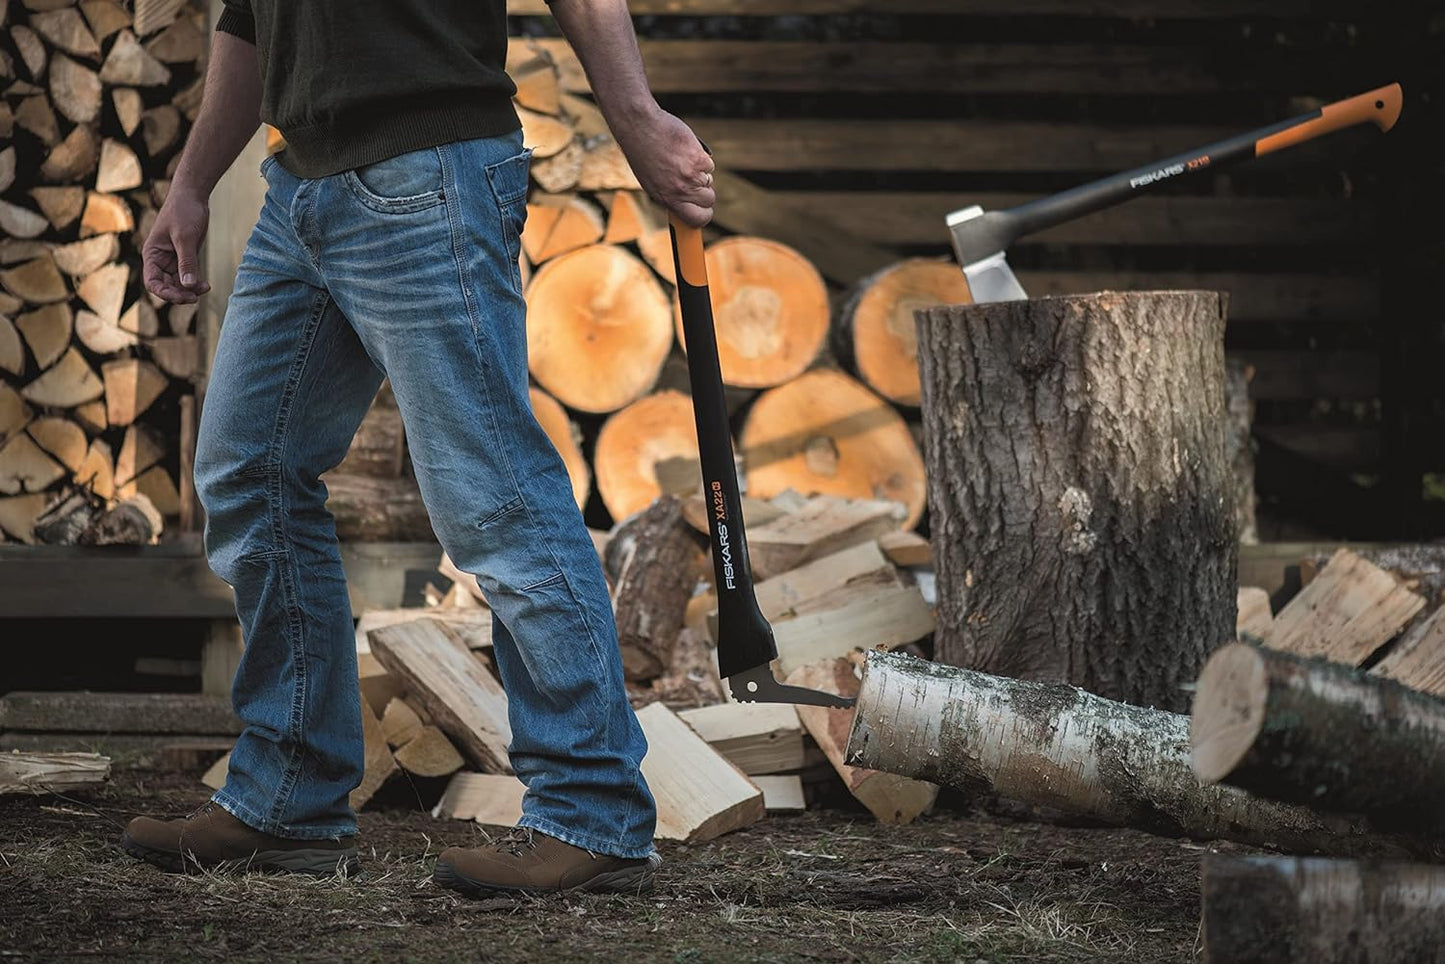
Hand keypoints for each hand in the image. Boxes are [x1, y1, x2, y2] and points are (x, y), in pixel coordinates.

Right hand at [142, 187, 211, 303]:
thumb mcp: (185, 238)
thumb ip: (187, 262)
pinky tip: (206, 285)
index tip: (183, 296)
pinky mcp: (186, 257)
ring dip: (190, 290)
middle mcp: (160, 260)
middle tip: (196, 297)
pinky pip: (188, 276)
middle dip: (180, 293)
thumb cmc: (184, 212)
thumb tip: (188, 286)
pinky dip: (196, 283)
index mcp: (152, 254)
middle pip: (166, 286)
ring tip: (205, 288)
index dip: (165, 293)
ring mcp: (173, 259)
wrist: (192, 195)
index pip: (152, 282)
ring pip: (178, 284)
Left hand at [612, 107, 714, 227]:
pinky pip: (709, 163)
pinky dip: (701, 157)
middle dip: (706, 191)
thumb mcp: (651, 182)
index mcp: (667, 199)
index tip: (704, 209)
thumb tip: (689, 202)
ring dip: (701, 171)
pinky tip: (685, 149)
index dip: (704, 215)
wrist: (640, 127)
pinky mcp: (698, 158)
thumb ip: (671, 194)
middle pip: (709, 200)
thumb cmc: (643, 153)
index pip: (697, 219)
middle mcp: (680, 190)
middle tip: (695, 180)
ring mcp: (690, 175)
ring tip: (682, 160)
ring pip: (709, 180)